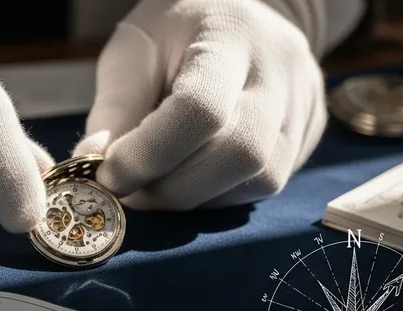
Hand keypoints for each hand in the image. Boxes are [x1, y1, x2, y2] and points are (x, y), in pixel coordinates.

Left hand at [73, 0, 327, 209]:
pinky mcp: (307, 134)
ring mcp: (302, 104)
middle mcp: (280, 69)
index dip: (149, 154)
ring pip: (263, 178)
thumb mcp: (133, 52)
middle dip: (175, 189)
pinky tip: (193, 180)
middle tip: (132, 196)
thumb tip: (94, 162)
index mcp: (231, 35)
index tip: (108, 177)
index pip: (200, 108)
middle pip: (241, 153)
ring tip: (159, 187)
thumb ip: (115, 107)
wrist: (236, 19)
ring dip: (199, 198)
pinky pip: (269, 185)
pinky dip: (221, 195)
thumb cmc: (175, 33)